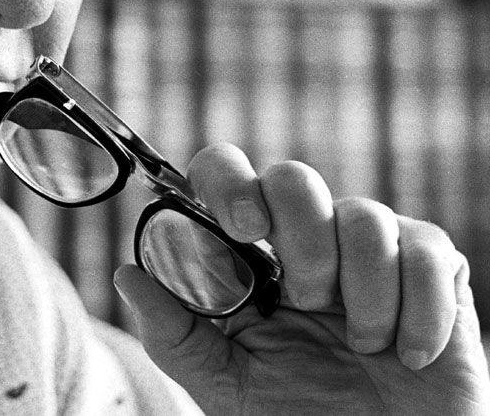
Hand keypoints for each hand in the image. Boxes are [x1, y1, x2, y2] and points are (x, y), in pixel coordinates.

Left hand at [113, 143, 489, 415]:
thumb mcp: (227, 385)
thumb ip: (176, 335)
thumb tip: (126, 274)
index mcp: (252, 256)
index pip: (226, 174)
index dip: (227, 180)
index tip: (239, 226)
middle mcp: (308, 240)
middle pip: (293, 178)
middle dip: (303, 240)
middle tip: (308, 299)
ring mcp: (372, 251)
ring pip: (365, 215)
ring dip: (363, 292)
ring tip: (362, 345)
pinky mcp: (435, 271)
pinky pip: (429, 250)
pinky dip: (419, 311)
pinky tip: (407, 355)